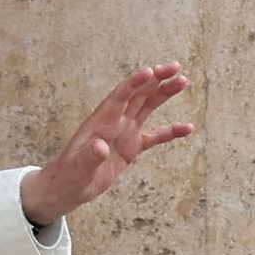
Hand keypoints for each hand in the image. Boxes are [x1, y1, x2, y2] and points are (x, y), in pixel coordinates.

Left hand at [20, 62, 193, 227]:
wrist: (67, 187)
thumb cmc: (68, 175)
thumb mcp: (78, 168)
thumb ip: (90, 156)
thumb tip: (101, 147)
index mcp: (101, 122)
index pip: (120, 97)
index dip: (134, 83)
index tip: (151, 71)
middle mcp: (114, 122)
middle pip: (138, 94)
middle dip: (156, 79)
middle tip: (175, 67)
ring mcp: (124, 133)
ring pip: (147, 107)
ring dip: (163, 94)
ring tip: (182, 81)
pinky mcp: (131, 147)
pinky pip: (155, 136)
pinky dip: (170, 131)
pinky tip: (187, 128)